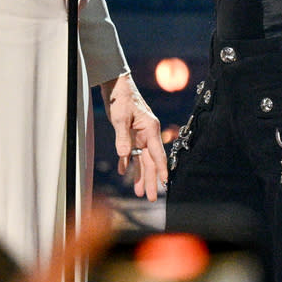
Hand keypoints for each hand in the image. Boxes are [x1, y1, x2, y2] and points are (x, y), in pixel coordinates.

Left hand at [100, 72, 167, 200]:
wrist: (116, 84)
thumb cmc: (122, 97)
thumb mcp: (121, 117)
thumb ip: (123, 138)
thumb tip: (125, 157)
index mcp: (150, 129)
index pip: (158, 153)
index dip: (161, 169)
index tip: (165, 183)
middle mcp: (147, 133)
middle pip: (150, 161)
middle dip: (150, 180)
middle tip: (150, 197)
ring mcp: (139, 134)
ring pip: (141, 159)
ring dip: (139, 175)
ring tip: (138, 192)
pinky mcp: (130, 133)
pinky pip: (130, 152)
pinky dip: (127, 162)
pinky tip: (124, 172)